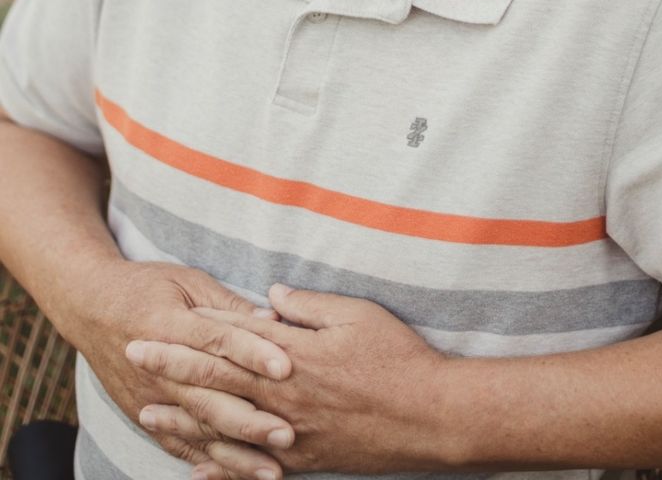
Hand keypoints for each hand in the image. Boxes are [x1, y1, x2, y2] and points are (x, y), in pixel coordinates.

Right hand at [73, 259, 292, 472]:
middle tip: (287, 434)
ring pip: (197, 430)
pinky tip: (235, 477)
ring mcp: (149, 397)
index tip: (286, 367)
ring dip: (235, 453)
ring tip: (271, 469)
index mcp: (170, 324)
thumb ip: (229, 304)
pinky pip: (178, 445)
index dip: (252, 353)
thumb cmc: (148, 286)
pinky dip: (207, 464)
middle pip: (208, 396)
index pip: (216, 341)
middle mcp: (158, 367)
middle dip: (249, 419)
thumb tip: (274, 318)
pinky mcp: (144, 415)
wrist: (90, 307)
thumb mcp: (188, 281)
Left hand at [133, 284, 453, 478]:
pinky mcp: (305, 461)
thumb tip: (270, 295)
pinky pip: (252, 468)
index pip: (231, 342)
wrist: (431, 415)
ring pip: (226, 428)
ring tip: (148, 415)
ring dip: (183, 421)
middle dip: (171, 371)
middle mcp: (283, 399)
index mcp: (294, 356)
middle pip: (217, 383)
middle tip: (134, 359)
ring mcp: (291, 435)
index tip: (156, 327)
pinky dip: (221, 469)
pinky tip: (196, 470)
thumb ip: (308, 305)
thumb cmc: (397, 356)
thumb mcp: (356, 314)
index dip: (190, 336)